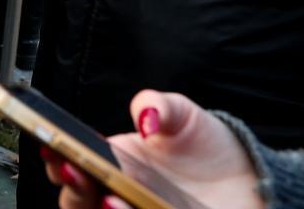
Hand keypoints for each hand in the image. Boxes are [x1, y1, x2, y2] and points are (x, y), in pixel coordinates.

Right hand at [43, 90, 263, 208]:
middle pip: (77, 200)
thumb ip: (158, 105)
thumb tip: (146, 119)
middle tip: (72, 169)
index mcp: (114, 162)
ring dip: (92, 207)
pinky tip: (125, 205)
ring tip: (108, 196)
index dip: (57, 156)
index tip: (53, 146)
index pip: (73, 164)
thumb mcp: (182, 114)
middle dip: (70, 187)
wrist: (249, 178)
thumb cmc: (207, 145)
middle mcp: (119, 194)